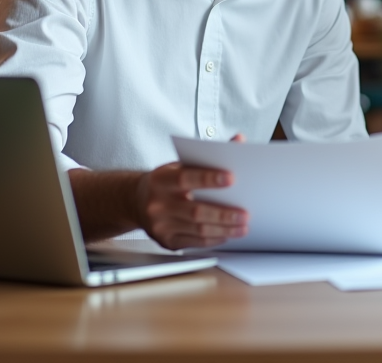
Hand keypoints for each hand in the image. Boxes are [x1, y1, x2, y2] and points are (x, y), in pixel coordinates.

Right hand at [135, 133, 247, 249]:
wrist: (136, 201)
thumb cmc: (166, 181)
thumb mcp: (181, 164)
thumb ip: (209, 155)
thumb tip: (239, 140)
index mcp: (161, 179)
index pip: (186, 178)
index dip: (209, 178)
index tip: (231, 178)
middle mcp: (158, 203)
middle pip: (195, 211)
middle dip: (223, 214)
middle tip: (245, 214)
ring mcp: (160, 225)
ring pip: (198, 229)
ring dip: (224, 229)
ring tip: (242, 226)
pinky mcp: (166, 240)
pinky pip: (194, 242)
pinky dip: (214, 239)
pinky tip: (227, 234)